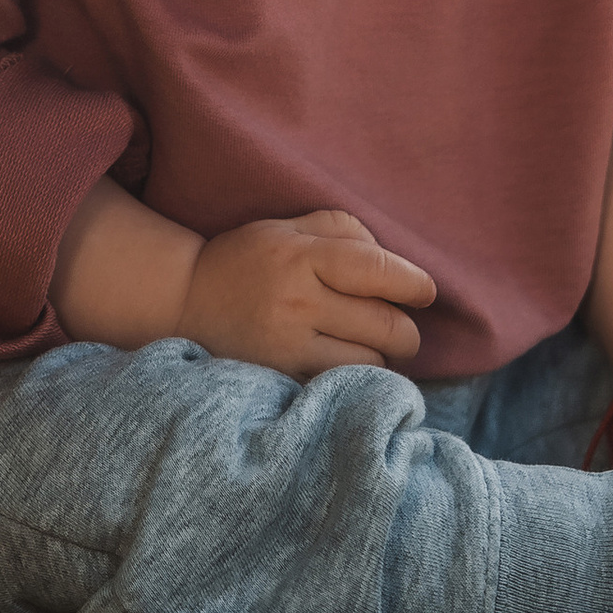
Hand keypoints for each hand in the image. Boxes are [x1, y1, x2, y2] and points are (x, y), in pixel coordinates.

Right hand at [179, 210, 436, 377]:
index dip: (414, 283)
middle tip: (401, 327)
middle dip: (406, 329)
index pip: (378, 270)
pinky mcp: (283, 379)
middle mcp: (298, 301)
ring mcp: (290, 346)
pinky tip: (350, 368)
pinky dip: (356, 379)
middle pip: (385, 324)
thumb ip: (342, 229)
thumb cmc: (246, 260)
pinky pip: (342, 384)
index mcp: (302, 256)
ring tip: (370, 347)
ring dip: (382, 357)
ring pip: (370, 362)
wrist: (185, 302)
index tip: (427, 292)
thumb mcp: (288, 227)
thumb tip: (390, 261)